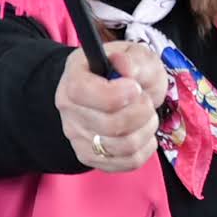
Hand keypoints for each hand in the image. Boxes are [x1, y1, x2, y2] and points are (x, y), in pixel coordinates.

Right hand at [53, 49, 156, 172]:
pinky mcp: (91, 157)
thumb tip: (126, 68)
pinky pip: (128, 162)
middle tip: (147, 100)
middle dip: (141, 112)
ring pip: (122, 146)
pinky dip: (146, 147)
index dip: (116, 94)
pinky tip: (143, 132)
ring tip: (147, 116)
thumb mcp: (134, 54)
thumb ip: (134, 59)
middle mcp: (69, 110)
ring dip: (147, 129)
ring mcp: (77, 137)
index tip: (135, 87)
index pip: (83, 92)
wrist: (113, 91)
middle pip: (110, 125)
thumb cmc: (123, 71)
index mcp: (73, 78)